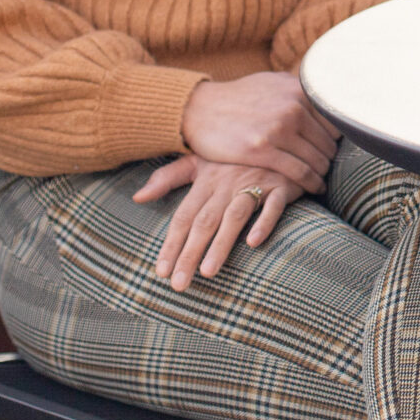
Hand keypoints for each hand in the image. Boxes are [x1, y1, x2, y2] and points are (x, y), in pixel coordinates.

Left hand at [135, 156, 302, 290]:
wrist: (275, 135)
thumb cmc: (235, 154)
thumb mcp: (200, 160)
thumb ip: (168, 177)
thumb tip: (137, 197)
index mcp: (206, 179)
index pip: (184, 216)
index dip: (171, 244)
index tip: (161, 272)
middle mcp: (227, 183)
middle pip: (204, 222)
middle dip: (190, 254)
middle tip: (179, 284)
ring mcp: (255, 182)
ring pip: (234, 216)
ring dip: (221, 244)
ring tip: (208, 273)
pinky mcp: (282, 186)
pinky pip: (273, 205)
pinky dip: (264, 223)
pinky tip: (253, 243)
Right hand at [179, 71, 339, 191]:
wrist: (199, 109)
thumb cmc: (237, 98)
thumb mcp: (271, 83)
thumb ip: (297, 88)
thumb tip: (323, 94)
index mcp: (297, 90)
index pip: (334, 120)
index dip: (335, 137)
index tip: (333, 148)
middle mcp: (292, 107)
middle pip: (328, 142)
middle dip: (329, 158)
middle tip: (327, 168)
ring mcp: (278, 129)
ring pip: (317, 159)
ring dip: (322, 172)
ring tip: (321, 179)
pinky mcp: (263, 151)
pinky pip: (300, 172)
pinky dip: (311, 182)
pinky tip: (313, 187)